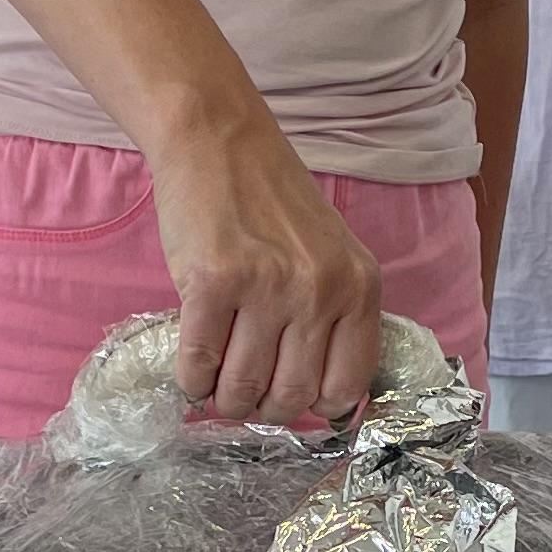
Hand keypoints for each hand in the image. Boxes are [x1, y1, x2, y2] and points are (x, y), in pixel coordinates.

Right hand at [150, 116, 382, 425]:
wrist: (219, 141)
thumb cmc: (272, 200)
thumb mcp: (331, 254)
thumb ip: (334, 315)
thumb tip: (314, 396)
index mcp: (359, 287)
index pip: (347, 385)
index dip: (315, 406)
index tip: (292, 400)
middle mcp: (320, 290)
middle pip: (292, 395)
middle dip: (265, 409)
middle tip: (247, 396)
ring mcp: (267, 288)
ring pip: (244, 387)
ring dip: (225, 400)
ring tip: (217, 388)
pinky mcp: (214, 283)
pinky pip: (200, 363)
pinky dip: (192, 380)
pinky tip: (193, 373)